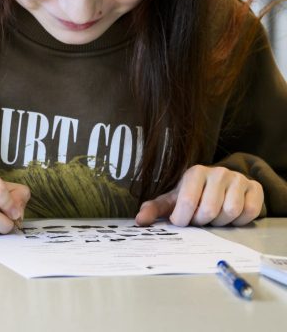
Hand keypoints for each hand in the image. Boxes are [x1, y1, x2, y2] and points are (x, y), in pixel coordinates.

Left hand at [135, 164, 263, 227]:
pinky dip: (240, 221)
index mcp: (194, 172)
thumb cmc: (193, 194)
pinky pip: (250, 212)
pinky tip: (231, 217)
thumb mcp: (172, 200)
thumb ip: (155, 209)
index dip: (183, 218)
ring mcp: (238, 179)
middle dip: (202, 222)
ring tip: (214, 217)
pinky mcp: (255, 188)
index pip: (187, 201)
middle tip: (200, 220)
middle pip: (209, 210)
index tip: (181, 221)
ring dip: (221, 222)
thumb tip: (140, 221)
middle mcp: (217, 172)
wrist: (222, 185)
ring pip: (230, 212)